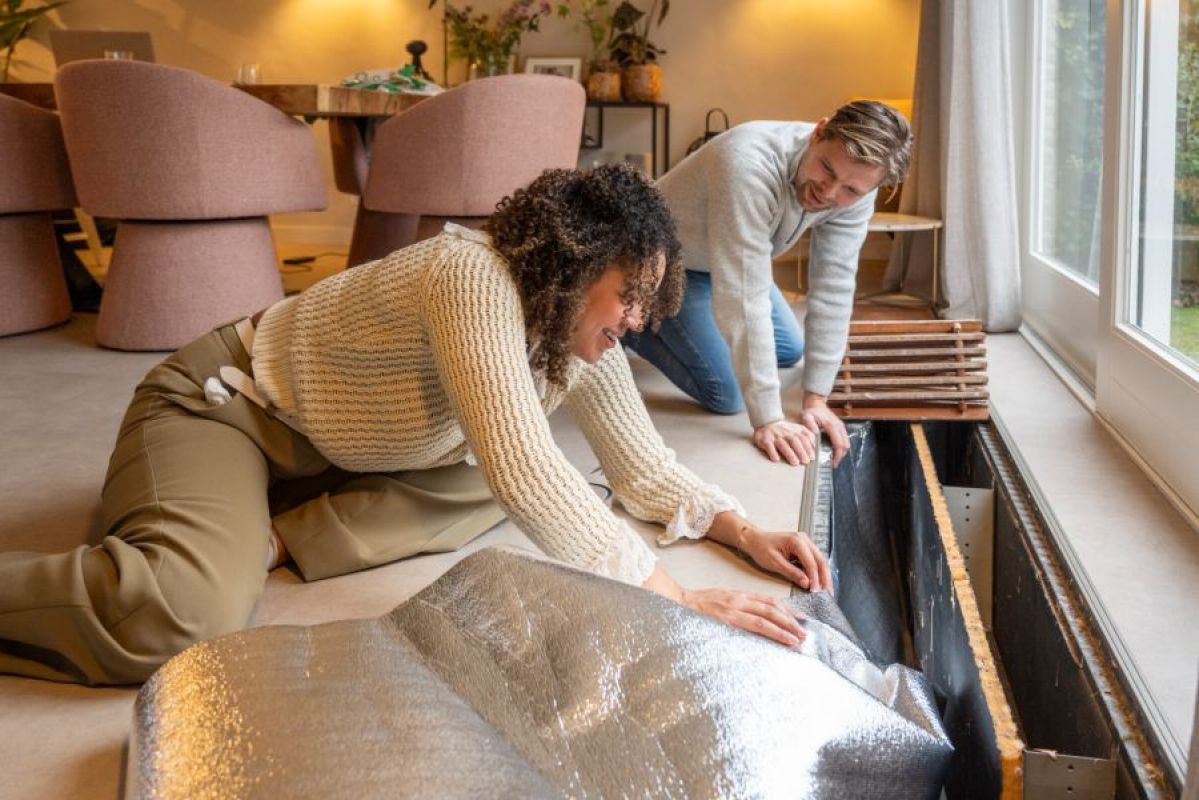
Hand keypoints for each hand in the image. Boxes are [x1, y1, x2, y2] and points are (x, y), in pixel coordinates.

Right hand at [680, 587, 805, 647]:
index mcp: (738, 596)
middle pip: (773, 608)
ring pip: (768, 617)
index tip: (799, 619)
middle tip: (805, 633)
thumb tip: (752, 621)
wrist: (677, 604)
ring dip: (786, 629)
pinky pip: (756, 626)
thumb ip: (736, 609)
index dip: (786, 609)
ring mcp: (735, 610)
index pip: (768, 601)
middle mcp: (740, 600)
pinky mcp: (729, 620)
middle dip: (791, 621)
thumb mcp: (720, 603)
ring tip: (799, 639)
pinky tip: (783, 640)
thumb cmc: (696, 607)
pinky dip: (773, 633)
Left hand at [739, 528, 832, 593]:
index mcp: (797, 541)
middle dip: (825, 579)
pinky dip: (818, 573)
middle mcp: (804, 540)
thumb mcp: (774, 563)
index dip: (815, 579)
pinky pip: (815, 561)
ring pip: (820, 561)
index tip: (816, 591)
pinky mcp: (804, 549)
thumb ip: (792, 572)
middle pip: (821, 561)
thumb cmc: (761, 548)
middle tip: (828, 594)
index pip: (811, 562)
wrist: (755, 540)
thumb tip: (807, 583)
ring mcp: (806, 543)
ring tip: (827, 591)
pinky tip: (819, 583)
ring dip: (824, 576)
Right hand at [752, 419, 816, 465]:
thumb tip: (814, 445)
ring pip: (783, 444)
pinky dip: (772, 452)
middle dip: (801, 451)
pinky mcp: (764, 440)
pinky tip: (776, 459)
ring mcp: (774, 436)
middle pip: (794, 441)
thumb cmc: (784, 430)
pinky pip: (768, 446)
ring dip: (789, 453)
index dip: (808, 448)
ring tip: (795, 462)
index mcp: (794, 430)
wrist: (766, 422)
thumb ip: (807, 435)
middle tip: (805, 461)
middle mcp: (785, 433)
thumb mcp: (797, 428)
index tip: (812, 457)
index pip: (803, 438)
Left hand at [798, 392, 849, 466]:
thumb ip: (810, 425)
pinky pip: (845, 440)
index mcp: (832, 426)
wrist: (816, 403)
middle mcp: (840, 427)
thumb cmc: (811, 411)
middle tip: (833, 464)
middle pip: (845, 446)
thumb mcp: (806, 417)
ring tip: (833, 459)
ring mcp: (842, 427)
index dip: (837, 455)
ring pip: (846, 443)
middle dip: (840, 456)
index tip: (833, 463)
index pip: (839, 444)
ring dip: (842, 452)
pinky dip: (841, 447)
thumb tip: (816, 434)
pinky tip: (834, 452)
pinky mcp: (841, 428)